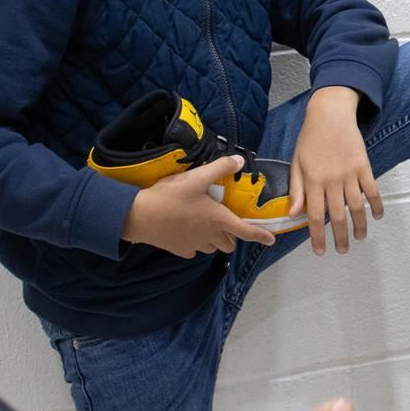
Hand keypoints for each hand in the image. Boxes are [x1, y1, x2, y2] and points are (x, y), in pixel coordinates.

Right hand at [123, 156, 275, 257]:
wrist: (138, 216)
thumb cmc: (171, 196)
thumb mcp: (196, 177)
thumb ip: (219, 168)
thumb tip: (239, 160)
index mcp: (219, 220)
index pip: (247, 232)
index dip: (261, 236)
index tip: (271, 240)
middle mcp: (210, 236)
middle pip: (229, 244)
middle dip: (232, 236)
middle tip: (226, 222)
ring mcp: (193, 245)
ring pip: (211, 247)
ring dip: (213, 239)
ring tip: (205, 224)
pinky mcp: (178, 250)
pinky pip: (193, 250)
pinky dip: (195, 243)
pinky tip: (187, 231)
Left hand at [289, 87, 381, 255]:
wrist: (330, 114)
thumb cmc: (310, 138)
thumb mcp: (296, 162)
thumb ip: (296, 189)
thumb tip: (294, 214)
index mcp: (313, 181)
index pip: (315, 215)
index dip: (317, 236)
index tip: (320, 251)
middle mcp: (332, 180)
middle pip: (338, 216)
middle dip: (340, 237)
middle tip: (342, 250)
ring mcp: (350, 174)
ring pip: (356, 206)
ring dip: (360, 225)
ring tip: (360, 237)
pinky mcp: (364, 166)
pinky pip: (372, 190)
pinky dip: (376, 204)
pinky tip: (377, 216)